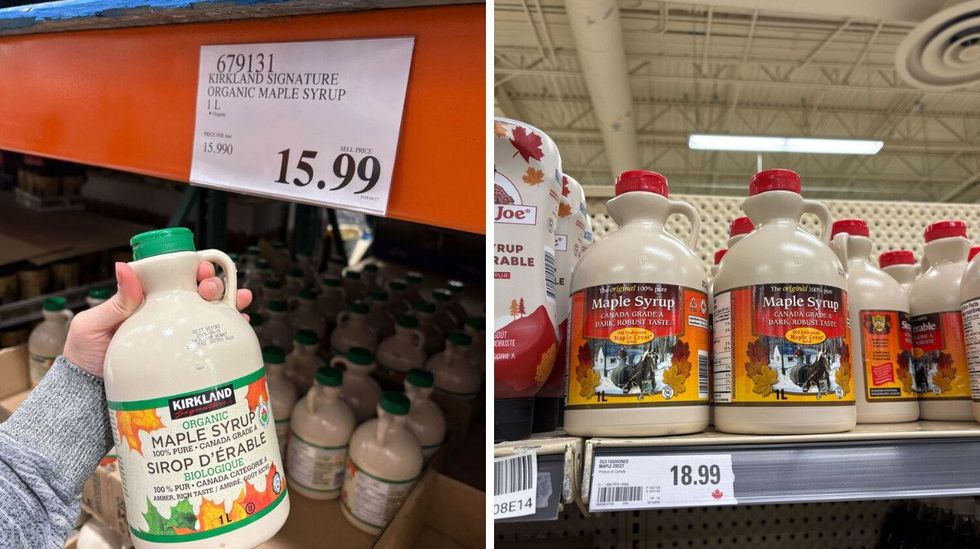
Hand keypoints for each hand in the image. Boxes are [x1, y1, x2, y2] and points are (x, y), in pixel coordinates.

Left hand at [64, 261, 252, 377]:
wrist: (90, 397)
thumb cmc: (85, 358)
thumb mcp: (92, 326)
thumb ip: (114, 302)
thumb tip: (124, 267)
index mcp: (146, 302)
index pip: (174, 278)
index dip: (193, 269)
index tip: (201, 268)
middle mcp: (165, 316)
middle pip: (198, 292)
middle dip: (214, 283)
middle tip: (213, 288)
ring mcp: (177, 337)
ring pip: (210, 313)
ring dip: (229, 302)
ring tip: (238, 301)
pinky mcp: (185, 358)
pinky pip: (212, 340)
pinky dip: (230, 330)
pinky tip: (240, 325)